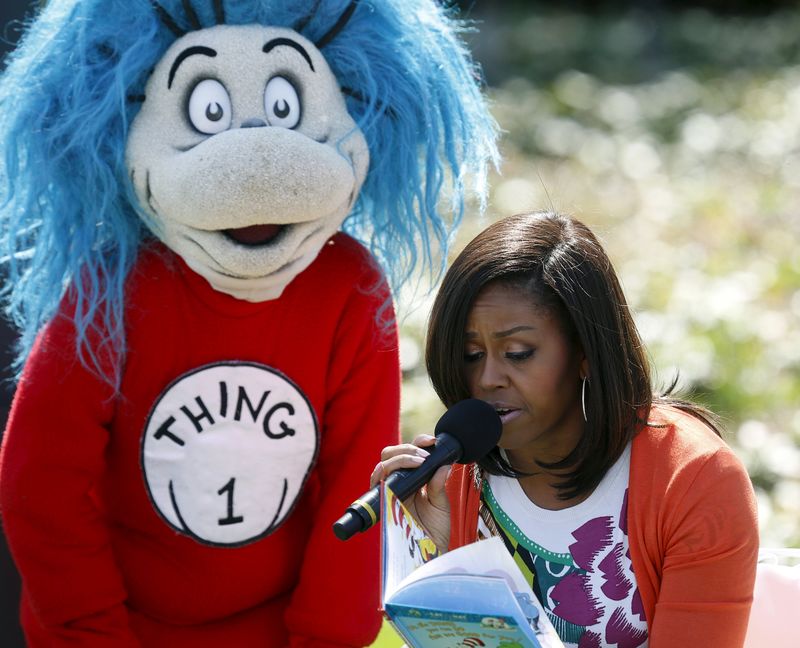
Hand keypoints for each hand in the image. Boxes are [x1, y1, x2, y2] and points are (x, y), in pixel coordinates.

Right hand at [369, 434, 451, 552]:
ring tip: (419, 462)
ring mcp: (389, 492)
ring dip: (400, 458)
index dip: (416, 443)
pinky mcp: (383, 503)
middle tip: (423, 455)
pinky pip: (377, 484)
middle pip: (390, 454)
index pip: (408, 453)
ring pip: (383, 465)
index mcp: (412, 479)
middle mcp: (398, 483)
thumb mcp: (441, 504)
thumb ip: (439, 484)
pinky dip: (385, 474)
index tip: (431, 441)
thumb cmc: (435, 530)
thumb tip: (444, 464)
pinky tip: (401, 474)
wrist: (430, 552)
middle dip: (405, 448)